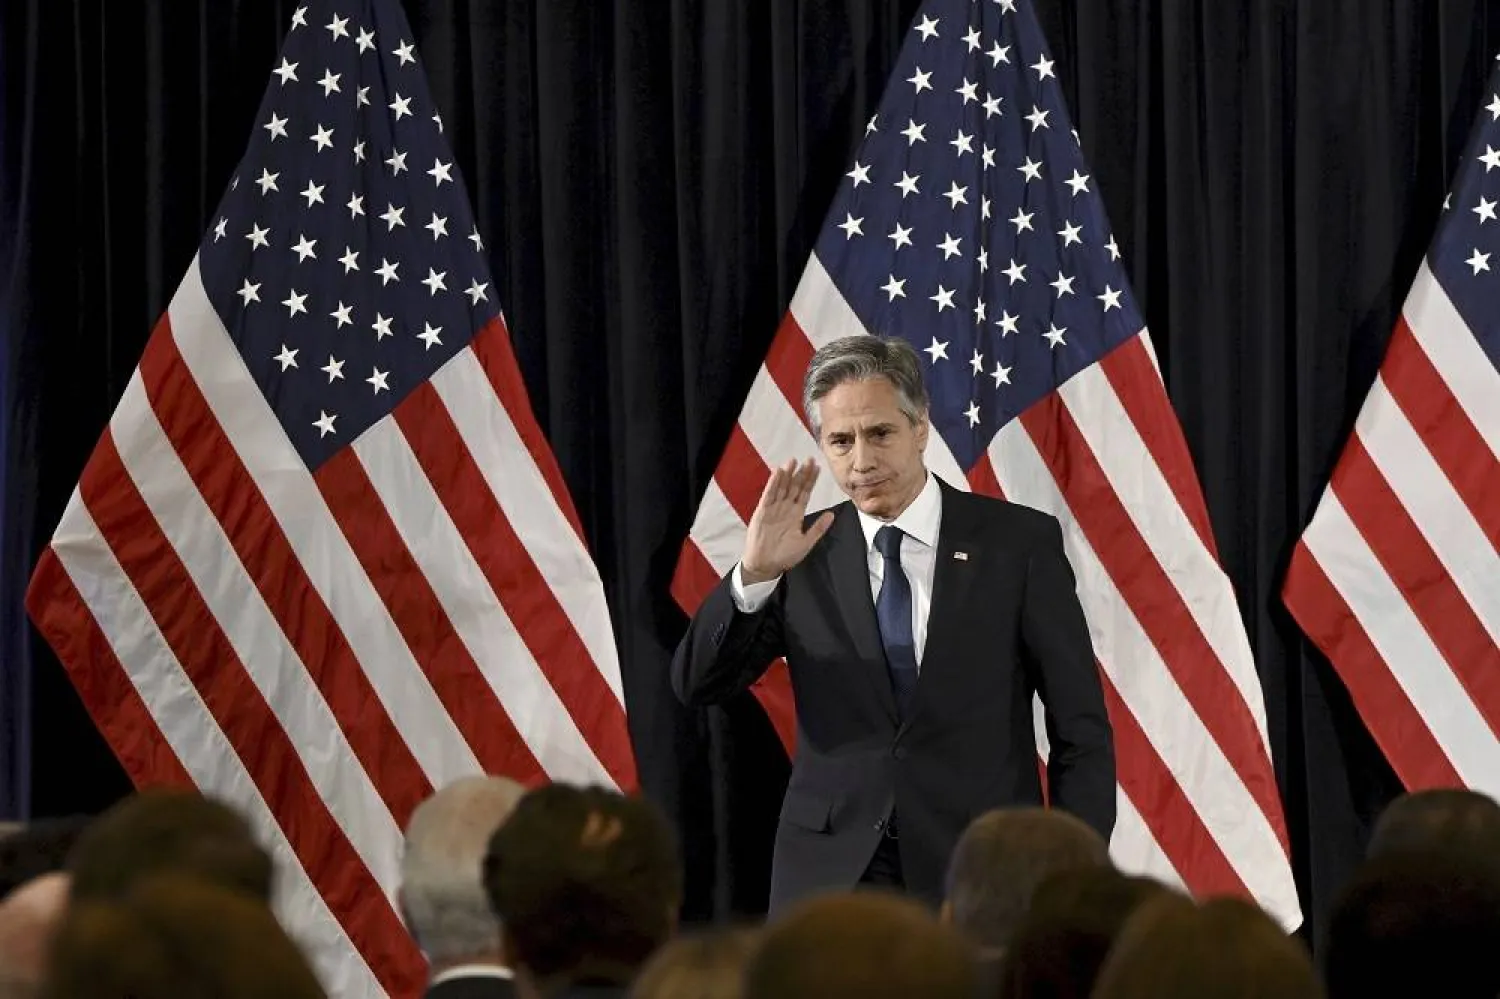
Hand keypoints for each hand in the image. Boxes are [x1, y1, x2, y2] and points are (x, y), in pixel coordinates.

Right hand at [740, 458, 835, 583]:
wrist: (765, 565)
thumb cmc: (784, 556)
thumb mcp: (806, 543)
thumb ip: (818, 528)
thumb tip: (832, 515)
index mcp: (796, 514)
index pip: (805, 493)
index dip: (811, 480)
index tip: (818, 467)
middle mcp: (785, 508)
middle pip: (794, 486)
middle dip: (802, 473)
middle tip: (809, 459)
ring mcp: (773, 509)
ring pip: (782, 487)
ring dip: (787, 474)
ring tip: (793, 461)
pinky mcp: (762, 512)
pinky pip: (769, 495)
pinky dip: (773, 484)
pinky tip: (778, 473)